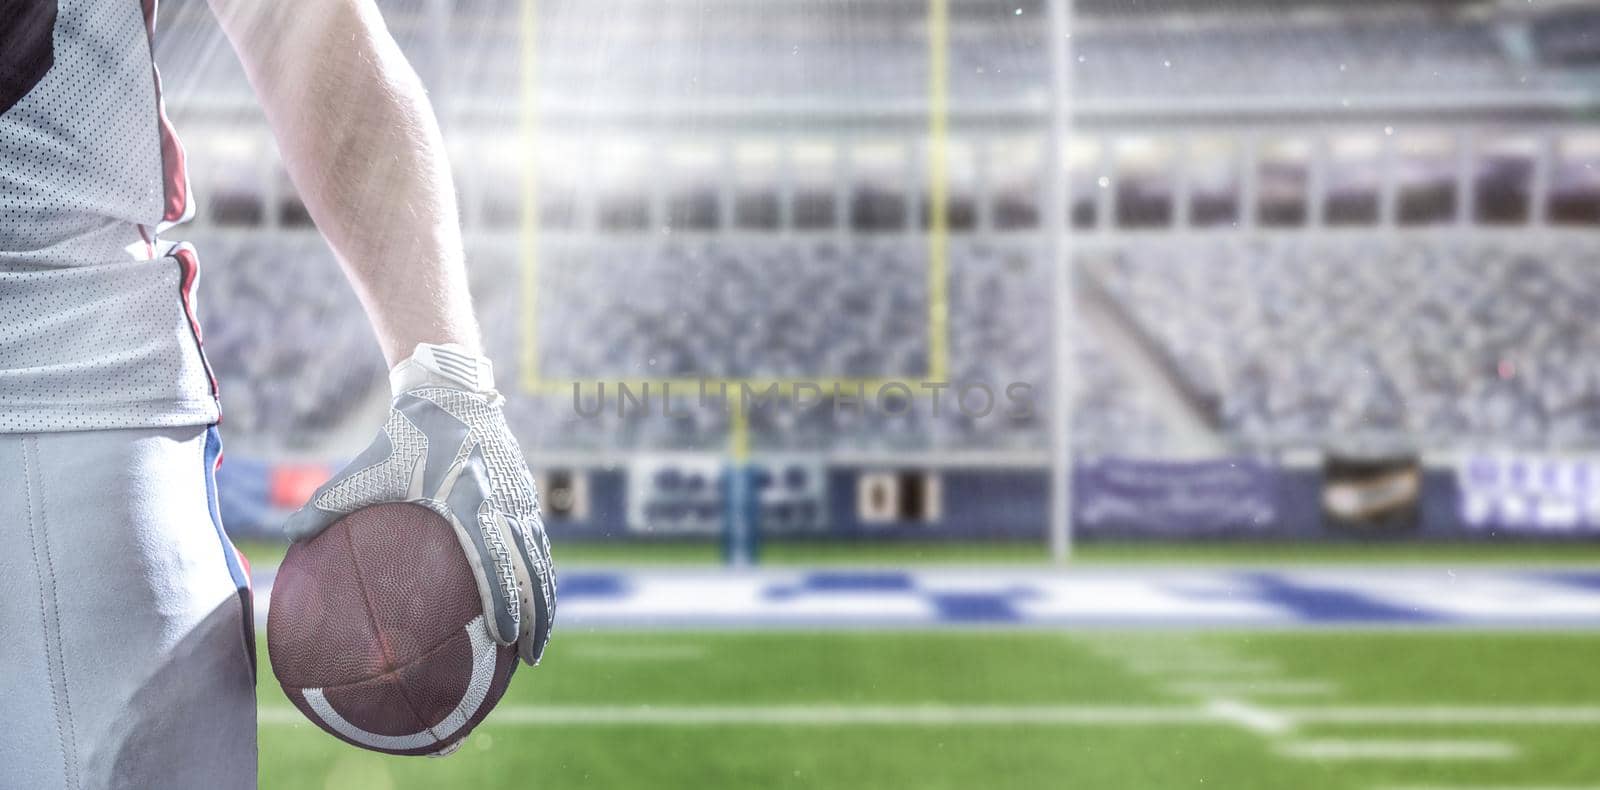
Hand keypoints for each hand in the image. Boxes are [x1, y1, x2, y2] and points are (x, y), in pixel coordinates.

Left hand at [285, 344, 553, 665]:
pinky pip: (537, 542)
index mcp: (469, 502)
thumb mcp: (366, 468)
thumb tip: (284, 535)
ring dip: (546, 599)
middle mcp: (503, 503)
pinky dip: (540, 573)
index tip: (504, 638)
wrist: (451, 394)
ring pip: (542, 558)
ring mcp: (520, 498)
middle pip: (532, 568)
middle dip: (537, 616)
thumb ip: (327, 504)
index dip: (505, 601)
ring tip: (539, 640)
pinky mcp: (525, 493)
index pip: (495, 560)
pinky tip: (533, 599)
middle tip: (531, 658)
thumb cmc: (405, 436)